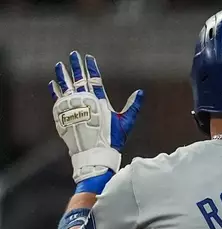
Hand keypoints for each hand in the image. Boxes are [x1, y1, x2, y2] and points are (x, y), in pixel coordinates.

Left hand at [49, 51, 143, 192]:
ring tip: (59, 65)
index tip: (88, 58)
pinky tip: (53, 83)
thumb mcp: (125, 122)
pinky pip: (57, 99)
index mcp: (99, 101)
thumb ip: (132, 106)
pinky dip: (55, 91)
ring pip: (66, 86)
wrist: (94, 154)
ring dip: (62, 75)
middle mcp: (84, 101)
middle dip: (76, 66)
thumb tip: (140, 92)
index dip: (91, 68)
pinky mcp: (64, 116)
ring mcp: (72, 108)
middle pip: (79, 79)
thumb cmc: (112, 139)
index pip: (94, 79)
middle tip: (73, 55)